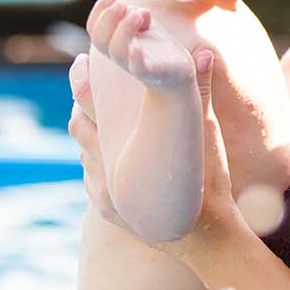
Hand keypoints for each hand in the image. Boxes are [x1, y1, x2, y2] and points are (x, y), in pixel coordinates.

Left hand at [67, 46, 239, 253]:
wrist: (207, 238)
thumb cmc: (210, 183)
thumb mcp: (207, 134)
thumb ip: (200, 92)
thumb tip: (205, 52)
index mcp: (125, 148)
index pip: (88, 107)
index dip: (82, 82)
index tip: (83, 61)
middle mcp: (106, 172)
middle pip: (78, 127)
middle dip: (80, 104)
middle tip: (84, 80)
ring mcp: (103, 194)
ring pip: (83, 152)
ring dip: (87, 132)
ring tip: (94, 112)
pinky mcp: (106, 211)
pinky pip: (90, 177)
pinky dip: (94, 159)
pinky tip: (105, 150)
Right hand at [85, 0, 196, 90]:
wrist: (178, 75)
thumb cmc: (158, 49)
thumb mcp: (146, 28)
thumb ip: (136, 16)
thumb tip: (137, 11)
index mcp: (114, 43)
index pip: (94, 29)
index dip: (98, 11)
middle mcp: (121, 55)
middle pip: (100, 40)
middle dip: (108, 18)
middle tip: (122, 4)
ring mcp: (135, 65)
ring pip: (117, 52)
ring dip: (123, 29)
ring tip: (137, 14)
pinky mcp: (154, 74)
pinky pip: (139, 68)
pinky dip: (135, 57)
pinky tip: (136, 46)